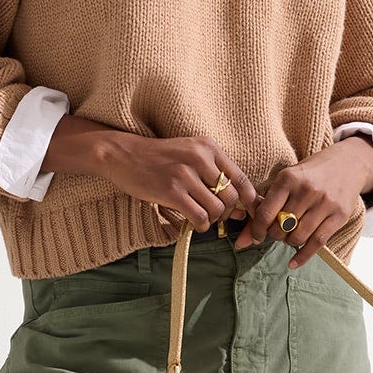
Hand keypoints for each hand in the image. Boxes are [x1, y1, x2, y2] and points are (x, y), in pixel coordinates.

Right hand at [45, 119, 257, 231]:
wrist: (123, 154)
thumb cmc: (158, 158)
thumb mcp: (189, 155)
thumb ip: (213, 175)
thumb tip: (238, 207)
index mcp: (208, 147)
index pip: (240, 177)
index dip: (249, 199)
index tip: (248, 212)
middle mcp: (200, 158)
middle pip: (230, 196)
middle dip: (227, 212)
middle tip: (216, 216)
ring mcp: (185, 175)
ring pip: (216, 209)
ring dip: (212, 220)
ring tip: (202, 218)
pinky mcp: (171, 191)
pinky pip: (198, 216)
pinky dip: (200, 225)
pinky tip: (194, 224)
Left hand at [235, 135, 372, 267]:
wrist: (348, 163)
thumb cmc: (310, 174)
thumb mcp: (286, 182)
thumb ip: (263, 209)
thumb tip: (241, 242)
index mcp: (288, 178)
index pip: (266, 213)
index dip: (257, 230)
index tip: (256, 236)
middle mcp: (307, 190)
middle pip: (281, 228)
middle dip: (275, 234)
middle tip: (278, 230)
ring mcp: (325, 203)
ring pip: (298, 237)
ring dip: (289, 242)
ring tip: (290, 235)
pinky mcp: (339, 215)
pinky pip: (317, 242)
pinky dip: (303, 256)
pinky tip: (293, 262)